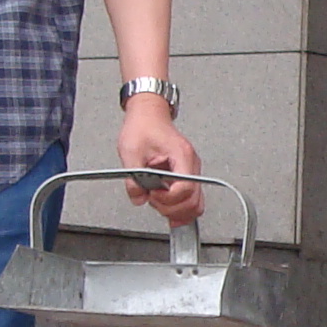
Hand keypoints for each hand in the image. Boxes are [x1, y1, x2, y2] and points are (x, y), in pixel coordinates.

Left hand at [116, 99, 203, 226]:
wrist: (149, 116)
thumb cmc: (143, 127)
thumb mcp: (131, 151)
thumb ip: (133, 179)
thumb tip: (139, 198)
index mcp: (182, 155)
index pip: (185, 188)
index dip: (168, 198)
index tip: (153, 194)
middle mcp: (191, 164)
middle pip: (194, 200)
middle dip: (171, 208)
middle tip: (153, 200)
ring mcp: (191, 171)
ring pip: (196, 203)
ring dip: (176, 211)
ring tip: (158, 202)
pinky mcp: (187, 176)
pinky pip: (191, 199)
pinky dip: (180, 208)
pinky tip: (168, 210)